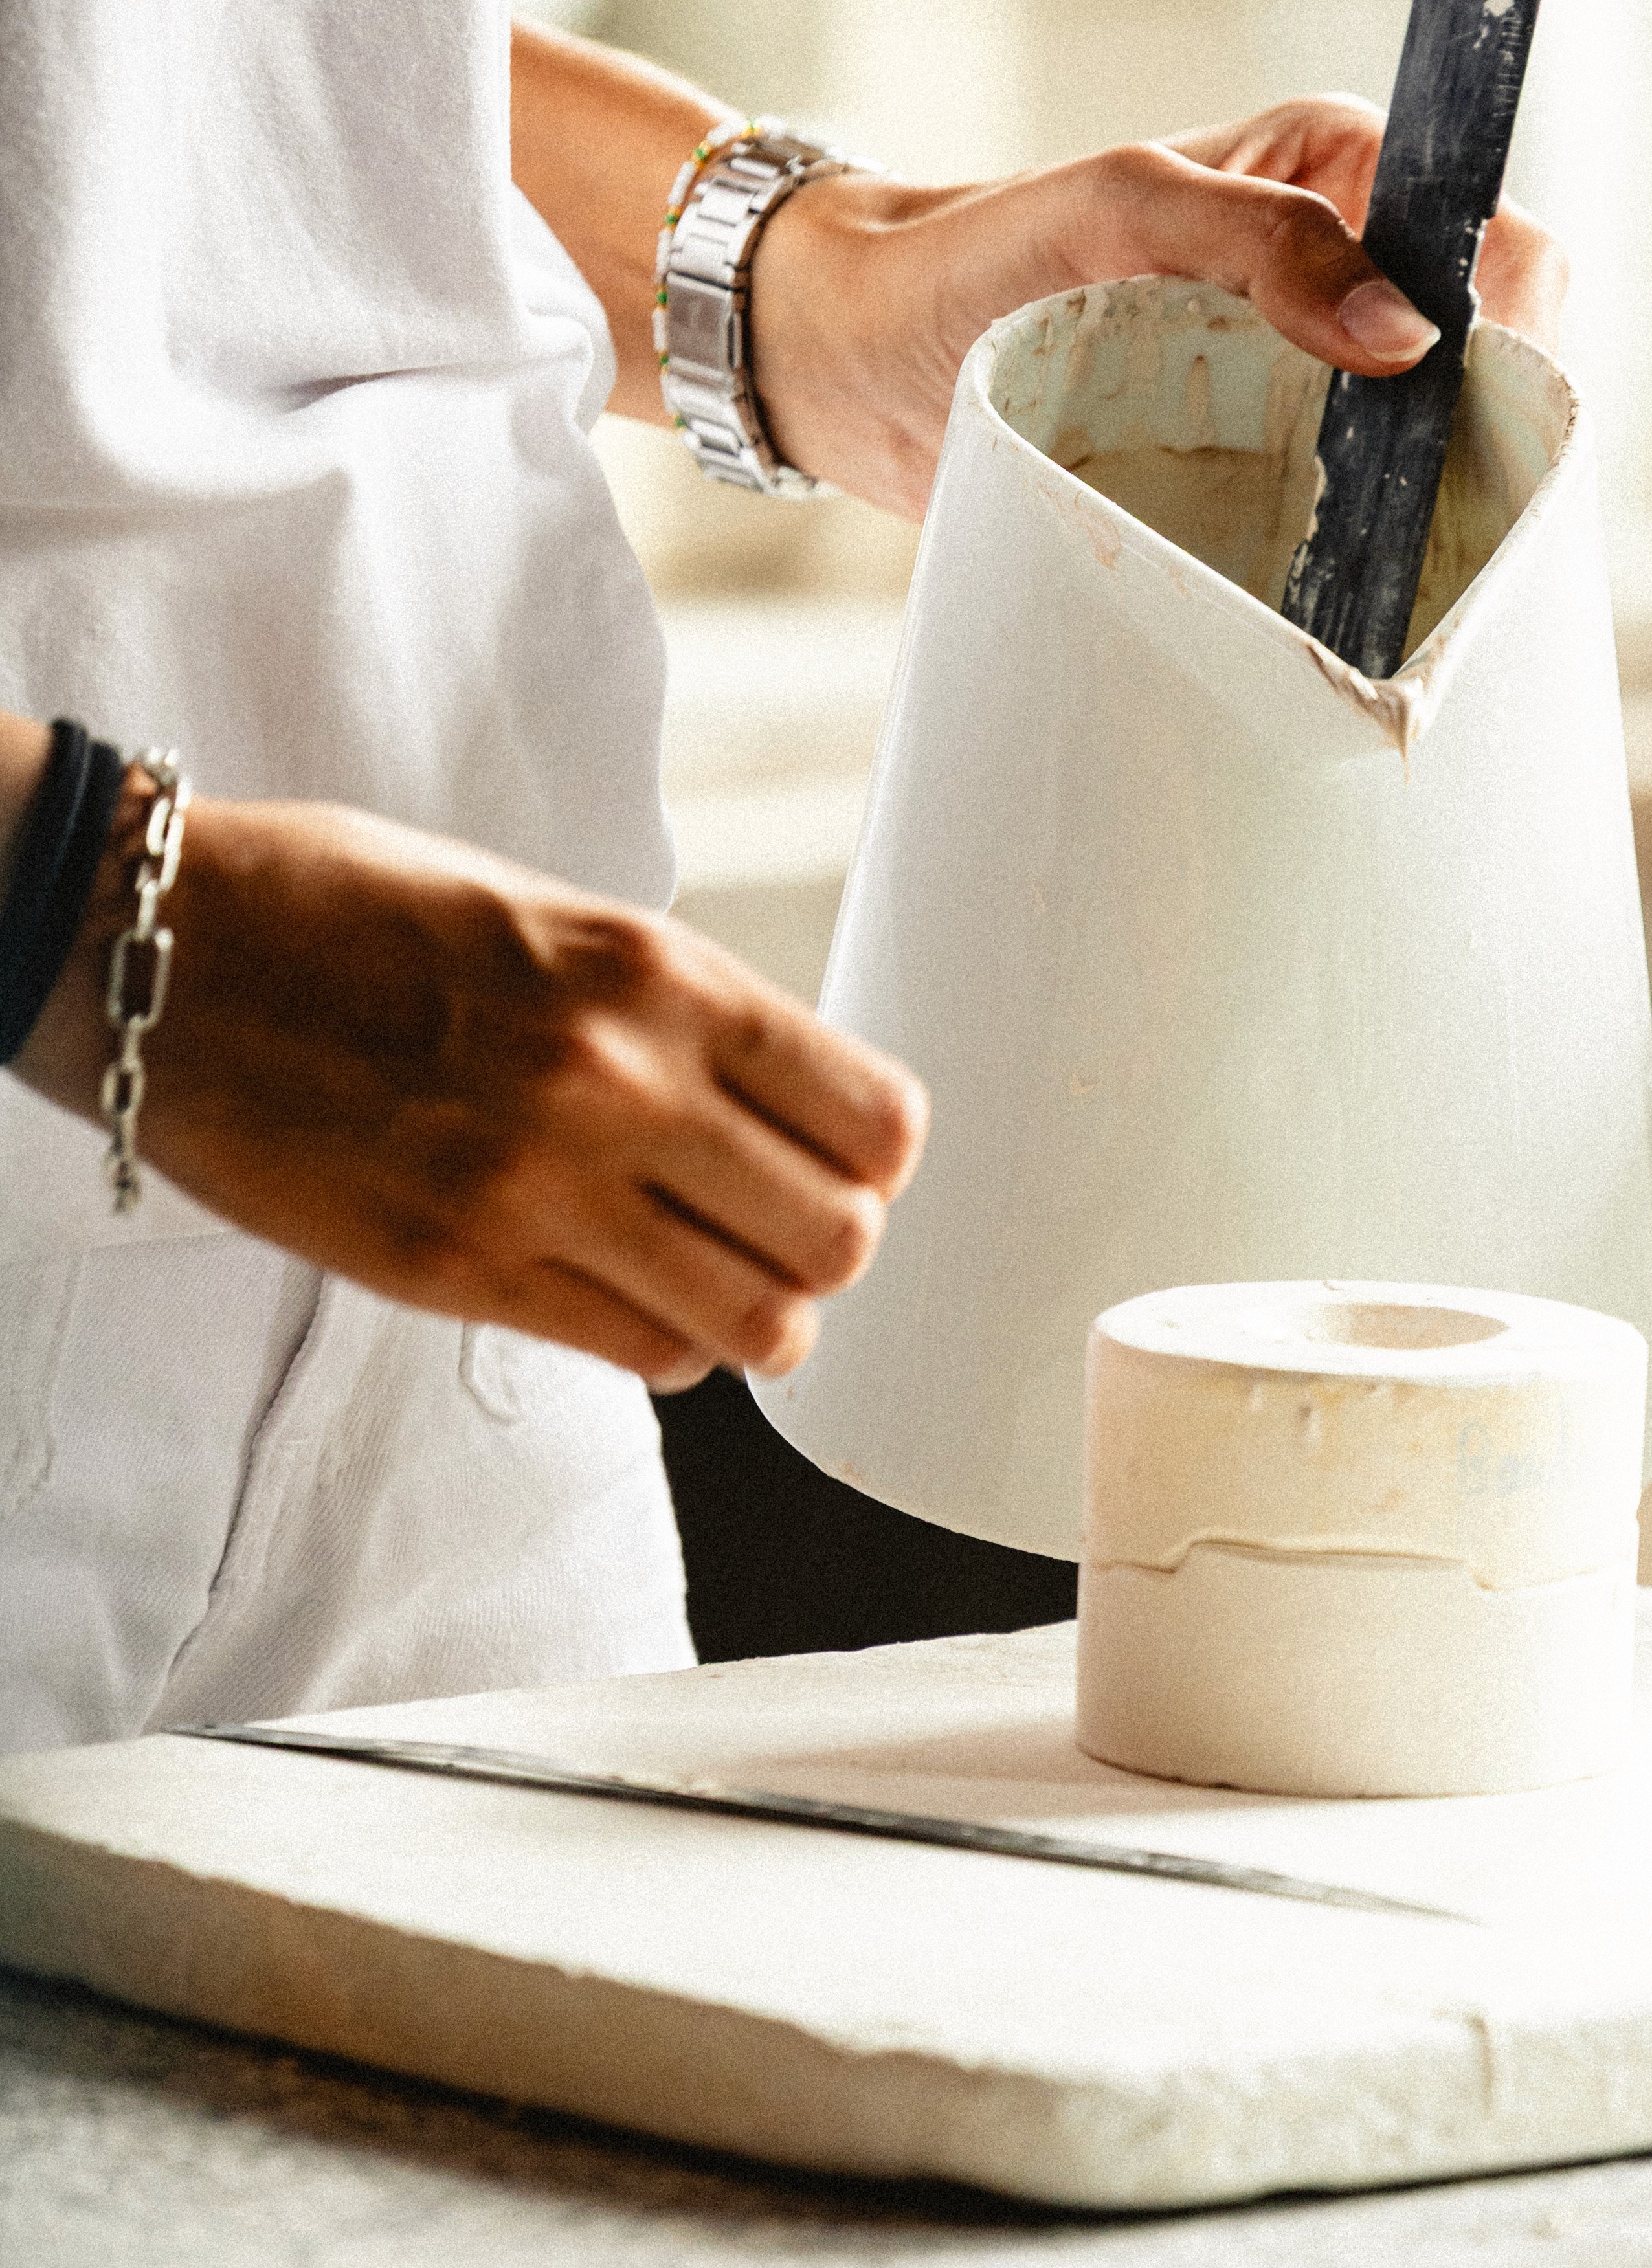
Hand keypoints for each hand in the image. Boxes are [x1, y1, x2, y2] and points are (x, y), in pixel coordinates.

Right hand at [15, 789, 926, 1389]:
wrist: (162, 949)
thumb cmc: (355, 911)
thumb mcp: (554, 917)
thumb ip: (671, 1010)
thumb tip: (783, 1102)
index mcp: (657, 974)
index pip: (873, 1117)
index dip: (872, 1154)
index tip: (837, 1155)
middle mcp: (618, 1084)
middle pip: (838, 1238)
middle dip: (825, 1245)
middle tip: (772, 1227)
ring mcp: (538, 1189)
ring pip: (759, 1323)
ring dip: (756, 1314)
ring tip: (713, 1279)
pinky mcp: (456, 1270)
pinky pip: (643, 1356)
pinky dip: (666, 1344)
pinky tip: (628, 1297)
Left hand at [747, 94, 1572, 518]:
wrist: (854, 361)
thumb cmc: (971, 257)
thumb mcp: (1114, 213)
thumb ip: (1261, 240)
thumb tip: (1406, 336)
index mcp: (1339, 175)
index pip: (1501, 246)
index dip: (1510, 328)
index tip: (1457, 407)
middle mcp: (1343, 276)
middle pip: (1489, 366)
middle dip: (1476, 438)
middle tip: (1407, 504)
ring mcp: (1308, 383)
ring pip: (1432, 457)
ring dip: (1419, 515)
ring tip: (1370, 559)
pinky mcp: (1263, 471)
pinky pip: (1353, 522)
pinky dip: (1356, 560)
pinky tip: (1330, 590)